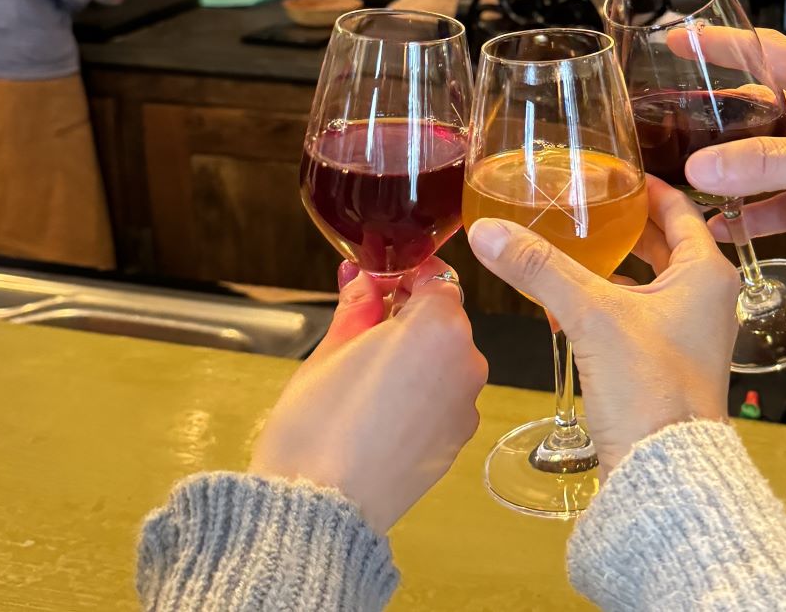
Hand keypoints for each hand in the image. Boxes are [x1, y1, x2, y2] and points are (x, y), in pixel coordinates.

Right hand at [249, 258, 487, 532]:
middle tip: (363, 335)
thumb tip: (365, 281)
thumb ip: (358, 308)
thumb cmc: (318, 425)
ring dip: (419, 361)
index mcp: (438, 327)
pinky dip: (423, 398)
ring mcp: (467, 404)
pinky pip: (445, 400)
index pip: (436, 279)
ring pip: (447, 363)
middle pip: (445, 323)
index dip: (407, 278)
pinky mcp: (459, 440)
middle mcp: (466, 362)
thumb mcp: (330, 350)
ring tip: (368, 383)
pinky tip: (383, 415)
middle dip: (410, 322)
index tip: (380, 285)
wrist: (323, 507)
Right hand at [467, 178, 738, 473]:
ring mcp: (688, 334)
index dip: (648, 187)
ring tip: (571, 245)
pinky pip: (634, 318)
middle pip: (665, 246)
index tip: (617, 172)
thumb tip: (490, 232)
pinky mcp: (665, 364)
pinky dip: (604, 304)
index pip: (681, 210)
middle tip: (587, 203)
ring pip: (647, 284)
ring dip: (612, 266)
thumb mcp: (591, 315)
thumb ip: (540, 268)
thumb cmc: (651, 389)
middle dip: (625, 226)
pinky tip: (564, 303)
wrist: (663, 468)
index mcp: (706, 274)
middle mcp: (705, 300)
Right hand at [678, 28, 785, 332]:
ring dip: (733, 172)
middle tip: (669, 123)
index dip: (726, 44)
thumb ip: (767, 164)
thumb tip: (701, 167)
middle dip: (718, 117)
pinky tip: (726, 228)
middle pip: (763, 109)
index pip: (771, 53)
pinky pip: (785, 205)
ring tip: (684, 180)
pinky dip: (757, 215)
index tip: (681, 40)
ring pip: (770, 162)